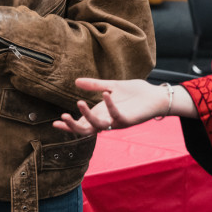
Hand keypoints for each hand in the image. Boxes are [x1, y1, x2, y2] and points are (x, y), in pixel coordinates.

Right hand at [52, 77, 180, 134]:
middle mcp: (107, 121)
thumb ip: (94, 85)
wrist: (156, 95)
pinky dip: (110, 106)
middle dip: (73, 126)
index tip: (54, 124)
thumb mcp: (111, 86)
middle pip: (86, 130)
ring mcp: (117, 122)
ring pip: (98, 125)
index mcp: (100, 114)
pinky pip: (116, 115)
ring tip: (79, 102)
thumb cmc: (135, 93)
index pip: (81, 124)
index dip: (68, 125)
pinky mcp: (128, 120)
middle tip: (62, 117)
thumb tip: (76, 81)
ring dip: (88, 116)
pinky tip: (105, 93)